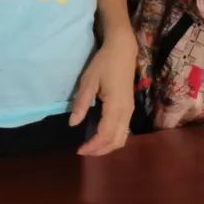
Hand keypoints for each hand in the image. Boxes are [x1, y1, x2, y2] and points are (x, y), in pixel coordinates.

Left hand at [71, 33, 135, 156]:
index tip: (79, 149)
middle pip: (116, 141)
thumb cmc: (103, 64)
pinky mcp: (130, 108)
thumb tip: (73, 124)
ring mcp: (130, 111)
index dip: (92, 145)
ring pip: (122, 138)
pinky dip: (113, 138)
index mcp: (115, 107)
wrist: (122, 51)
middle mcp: (126, 113)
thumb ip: (81, 103)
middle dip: (100, 150)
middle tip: (83, 151)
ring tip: (91, 146)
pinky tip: (101, 136)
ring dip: (108, 146)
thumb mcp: (88, 81)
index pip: (105, 134)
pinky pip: (124, 130)